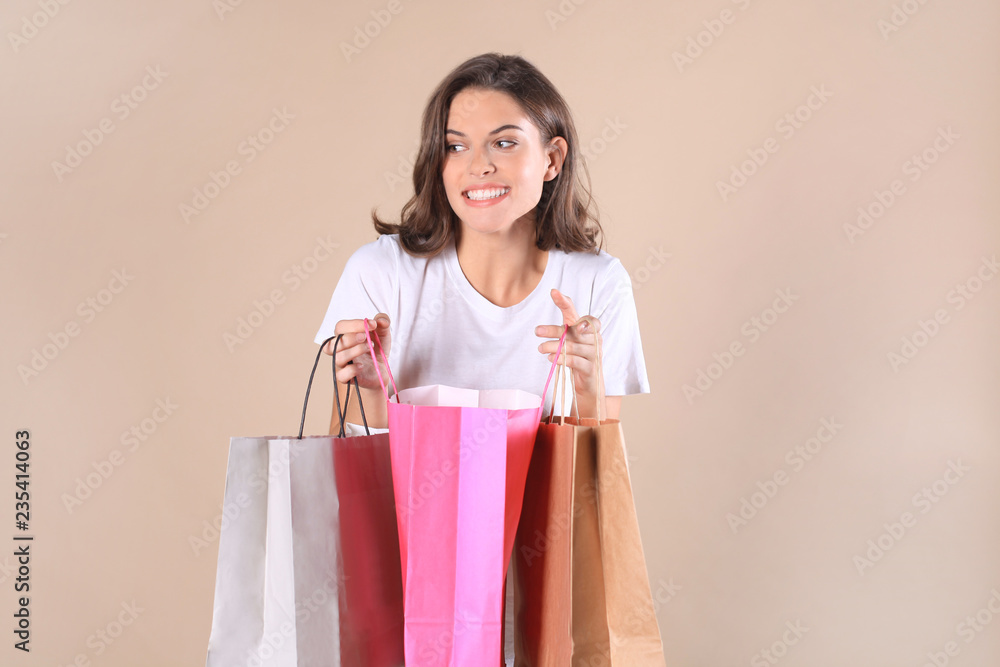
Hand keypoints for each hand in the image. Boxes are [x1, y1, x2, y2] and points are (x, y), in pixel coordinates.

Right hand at [323, 314, 391, 392]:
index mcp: (345, 336)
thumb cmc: (376, 349)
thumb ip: (383, 322)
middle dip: (350, 338)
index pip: (340, 327)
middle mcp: (340, 350)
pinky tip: (363, 366)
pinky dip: (352, 370)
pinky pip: (341, 376)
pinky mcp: (348, 378)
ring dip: (354, 351)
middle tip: (366, 337)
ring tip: (369, 348)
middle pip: (332, 343)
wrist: (382, 370)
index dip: (355, 324)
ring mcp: (343, 365)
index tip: (373, 324)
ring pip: (337, 358)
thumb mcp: (383, 333)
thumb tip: (381, 320)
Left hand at [535, 289, 604, 416]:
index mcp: (586, 328)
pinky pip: (574, 361)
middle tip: (536, 331)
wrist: (589, 385)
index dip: (564, 302)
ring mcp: (594, 353)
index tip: (553, 292)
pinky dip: (561, 359)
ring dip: (554, 346)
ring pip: (572, 346)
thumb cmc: (578, 359)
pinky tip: (551, 358)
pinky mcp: (591, 368)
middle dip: (553, 330)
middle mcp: (593, 338)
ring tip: (540, 349)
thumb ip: (564, 329)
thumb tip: (546, 318)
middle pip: (572, 330)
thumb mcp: (570, 342)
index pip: (575, 312)